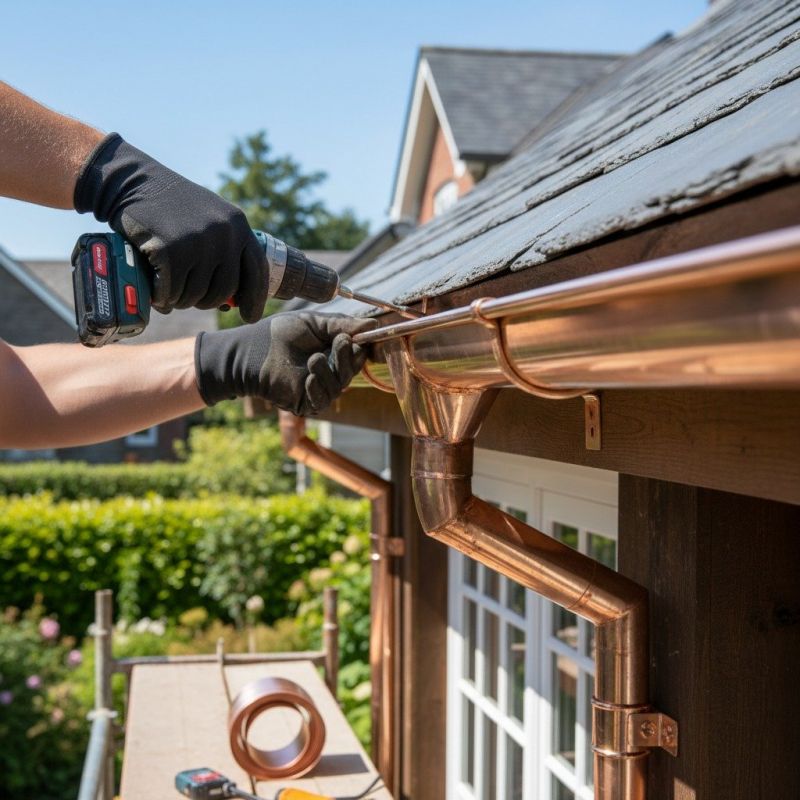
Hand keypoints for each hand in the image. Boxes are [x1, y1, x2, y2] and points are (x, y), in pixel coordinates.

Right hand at [74, 133, 266, 321]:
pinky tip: (156, 291)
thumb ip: (227, 249)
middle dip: (204, 302)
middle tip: (188, 298)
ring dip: (180, 300)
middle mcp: (223, 234)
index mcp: (238, 225)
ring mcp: (197, 242)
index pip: (256, 271)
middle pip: (222, 291)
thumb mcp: (211, 217)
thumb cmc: (172, 207)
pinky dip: (162, 297)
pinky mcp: (169, 251)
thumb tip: (235, 299)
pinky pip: (171, 292)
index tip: (249, 317)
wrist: (132, 182)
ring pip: (195, 295)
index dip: (254, 299)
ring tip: (169, 289)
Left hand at [194, 312, 377, 414]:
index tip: (366, 336)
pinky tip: (308, 377)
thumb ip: (343, 324)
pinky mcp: (307, 403)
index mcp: (333, 351)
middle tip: (337, 341)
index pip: (359, 351)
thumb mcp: (315, 323)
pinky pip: (323, 399)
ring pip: (340, 384)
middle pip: (354, 368)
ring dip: (329, 370)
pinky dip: (318, 387)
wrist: (252, 351)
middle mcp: (330, 370)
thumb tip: (373, 324)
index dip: (365, 345)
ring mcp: (319, 388)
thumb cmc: (279, 333)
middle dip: (347, 355)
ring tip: (312, 358)